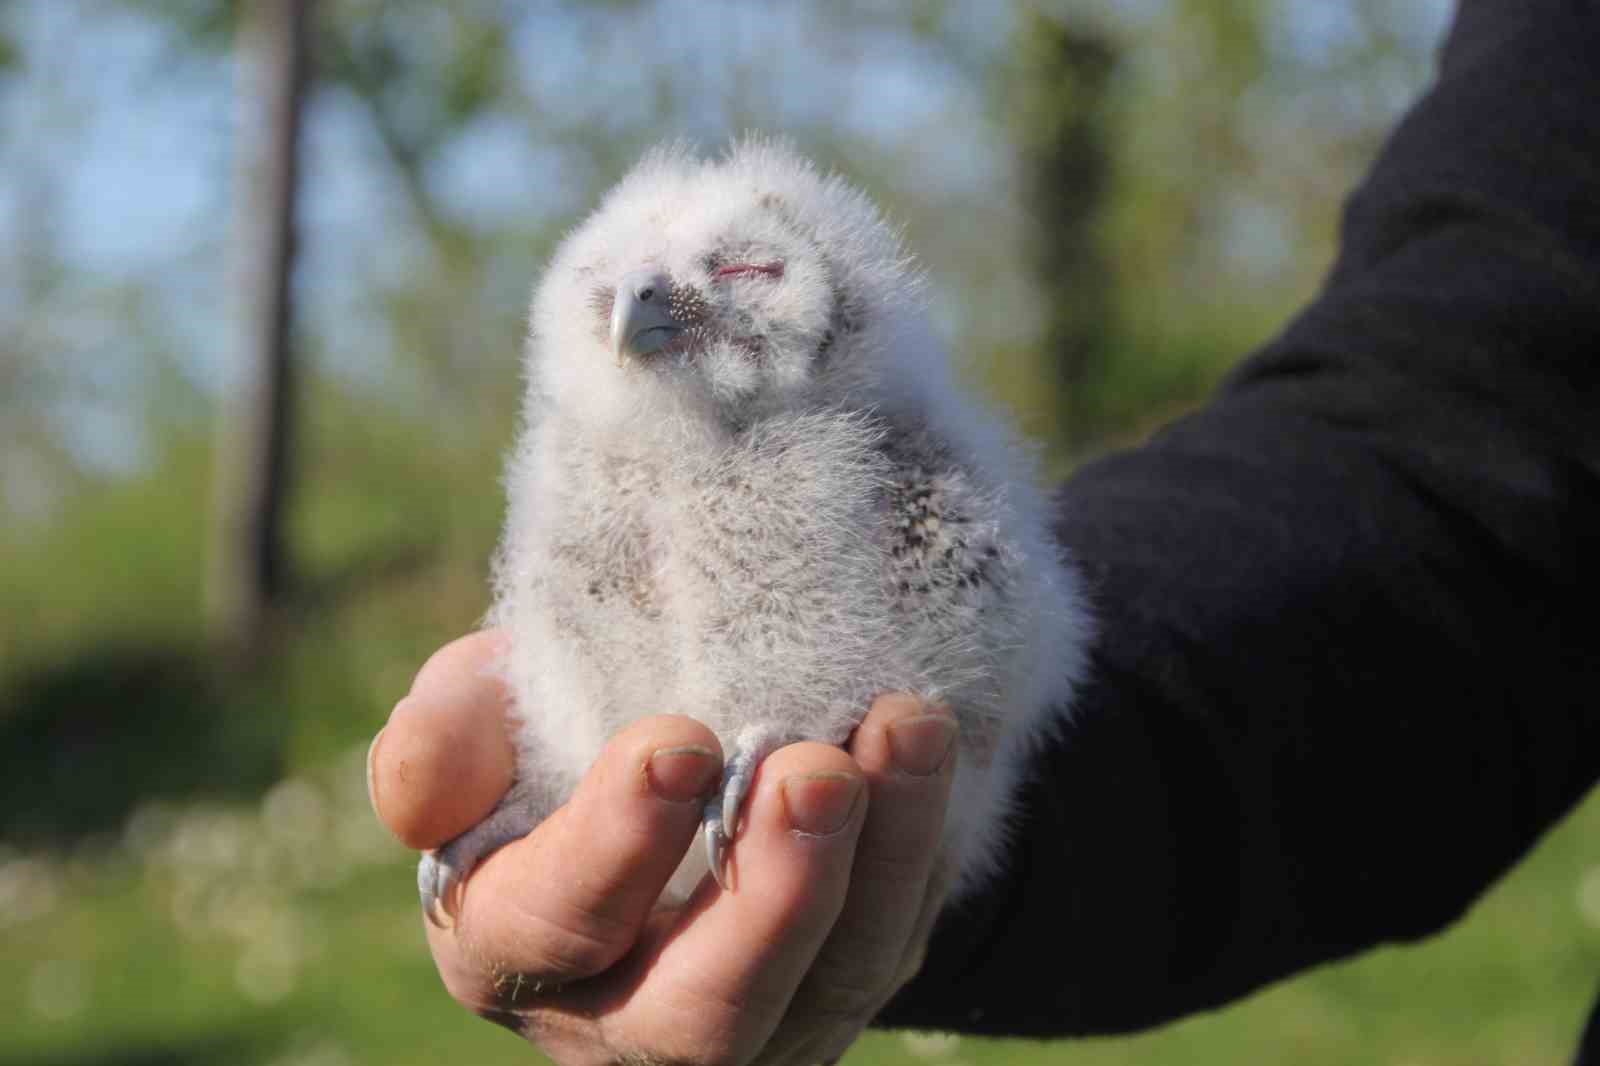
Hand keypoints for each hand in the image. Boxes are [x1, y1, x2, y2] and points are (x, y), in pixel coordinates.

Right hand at [368, 630, 958, 1064]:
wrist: (657, 772)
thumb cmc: (544, 748)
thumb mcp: (483, 728)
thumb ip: (449, 737)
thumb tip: (453, 749)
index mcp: (509, 945)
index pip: (550, 926)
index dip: (615, 845)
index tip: (682, 739)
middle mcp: (620, 1018)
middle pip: (701, 1015)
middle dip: (768, 896)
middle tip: (812, 773)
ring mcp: (741, 1022)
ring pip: (824, 989)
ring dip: (877, 863)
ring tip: (906, 729)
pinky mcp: (825, 994)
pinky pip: (887, 951)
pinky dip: (919, 854)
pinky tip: (924, 750)